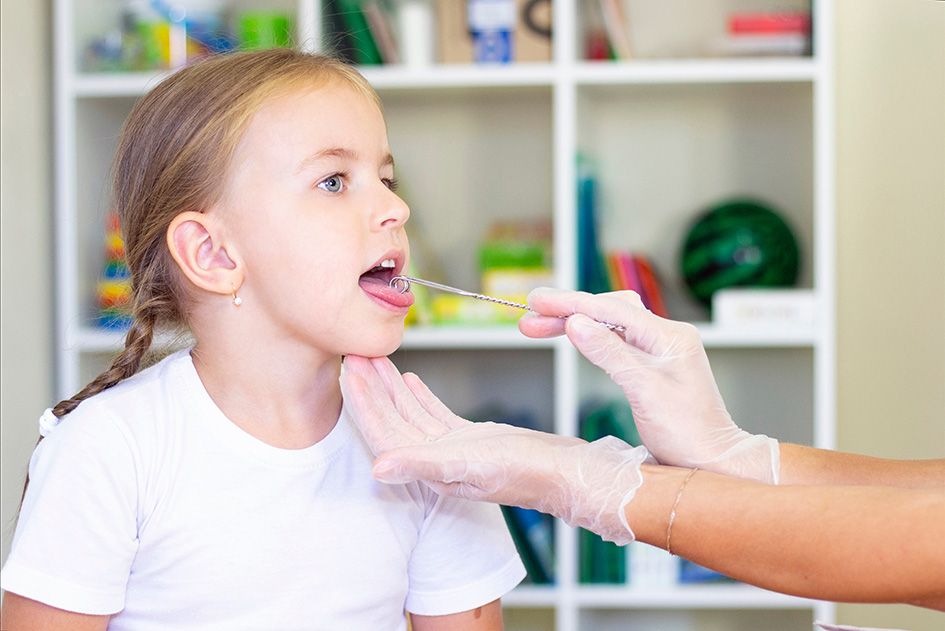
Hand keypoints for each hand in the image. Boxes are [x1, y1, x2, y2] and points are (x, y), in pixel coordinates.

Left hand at [341, 355, 650, 544]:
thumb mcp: (468, 464)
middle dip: (371, 389)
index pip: (383, 432)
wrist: (566, 474)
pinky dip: (420, 397)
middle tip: (353, 354)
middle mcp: (434, 459)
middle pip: (392, 419)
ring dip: (391, 388)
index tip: (347, 371)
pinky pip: (435, 415)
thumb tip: (375, 467)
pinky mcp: (471, 439)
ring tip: (375, 360)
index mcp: (428, 466)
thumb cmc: (522, 473)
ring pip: (411, 414)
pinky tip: (410, 379)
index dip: (362, 403)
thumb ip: (419, 465)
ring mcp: (452, 449)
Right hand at [519, 288, 779, 483]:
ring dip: (574, 323)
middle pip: (608, 311)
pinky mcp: (654, 366)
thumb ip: (609, 353)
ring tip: (537, 326)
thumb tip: (575, 322)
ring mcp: (660, 350)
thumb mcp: (644, 391)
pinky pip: (617, 341)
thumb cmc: (687, 433)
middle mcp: (666, 336)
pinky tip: (571, 337)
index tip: (536, 300)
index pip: (610, 310)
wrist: (714, 462)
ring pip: (610, 325)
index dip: (570, 303)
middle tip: (529, 314)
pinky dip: (590, 337)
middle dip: (566, 311)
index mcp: (669, 336)